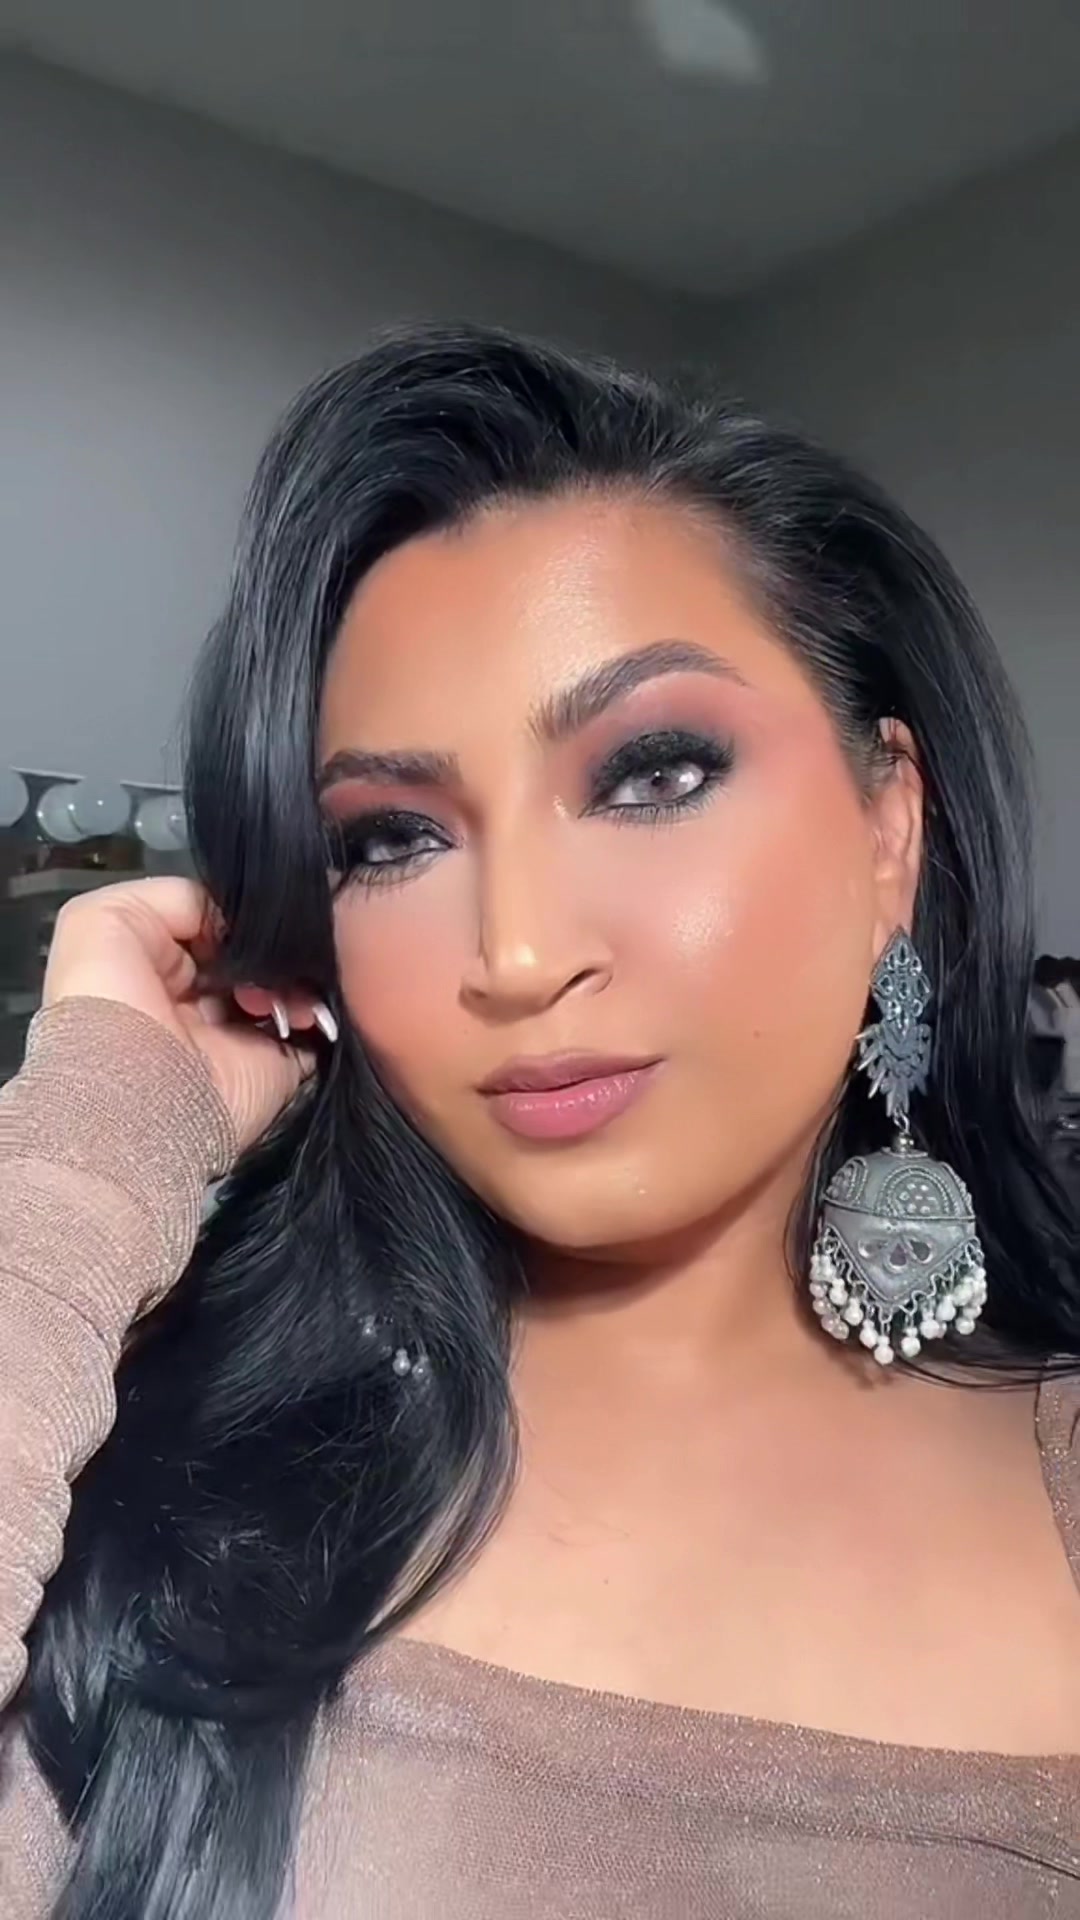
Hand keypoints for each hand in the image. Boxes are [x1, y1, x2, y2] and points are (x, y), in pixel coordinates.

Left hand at [42, 875, 332, 1154]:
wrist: (138, 1098)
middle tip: (276, 946)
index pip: (209, 924)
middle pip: (252, 952)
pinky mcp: (275, 1064)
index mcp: (154, 967)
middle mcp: (197, 998)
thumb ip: (174, 898)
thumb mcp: (104, 919)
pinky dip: (320, 1010)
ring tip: (283, 982)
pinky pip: (314, 1027)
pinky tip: (305, 1002)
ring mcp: (239, 1033)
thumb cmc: (110, 1005)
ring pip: (286, 983)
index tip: (247, 915)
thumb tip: (237, 923)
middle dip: (268, 943)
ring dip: (294, 973)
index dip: (230, 914)